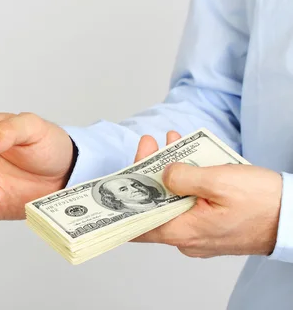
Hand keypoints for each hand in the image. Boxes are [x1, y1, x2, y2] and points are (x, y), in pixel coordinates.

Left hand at [131, 132, 282, 257]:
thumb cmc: (263, 203)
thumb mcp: (220, 182)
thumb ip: (184, 177)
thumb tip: (163, 174)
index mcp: (183, 231)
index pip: (138, 224)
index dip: (124, 201)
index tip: (118, 179)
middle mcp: (187, 237)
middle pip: (154, 205)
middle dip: (149, 172)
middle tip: (149, 145)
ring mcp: (199, 233)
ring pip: (172, 201)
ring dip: (168, 172)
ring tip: (168, 143)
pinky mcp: (210, 226)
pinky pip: (189, 203)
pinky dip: (185, 181)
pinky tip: (187, 157)